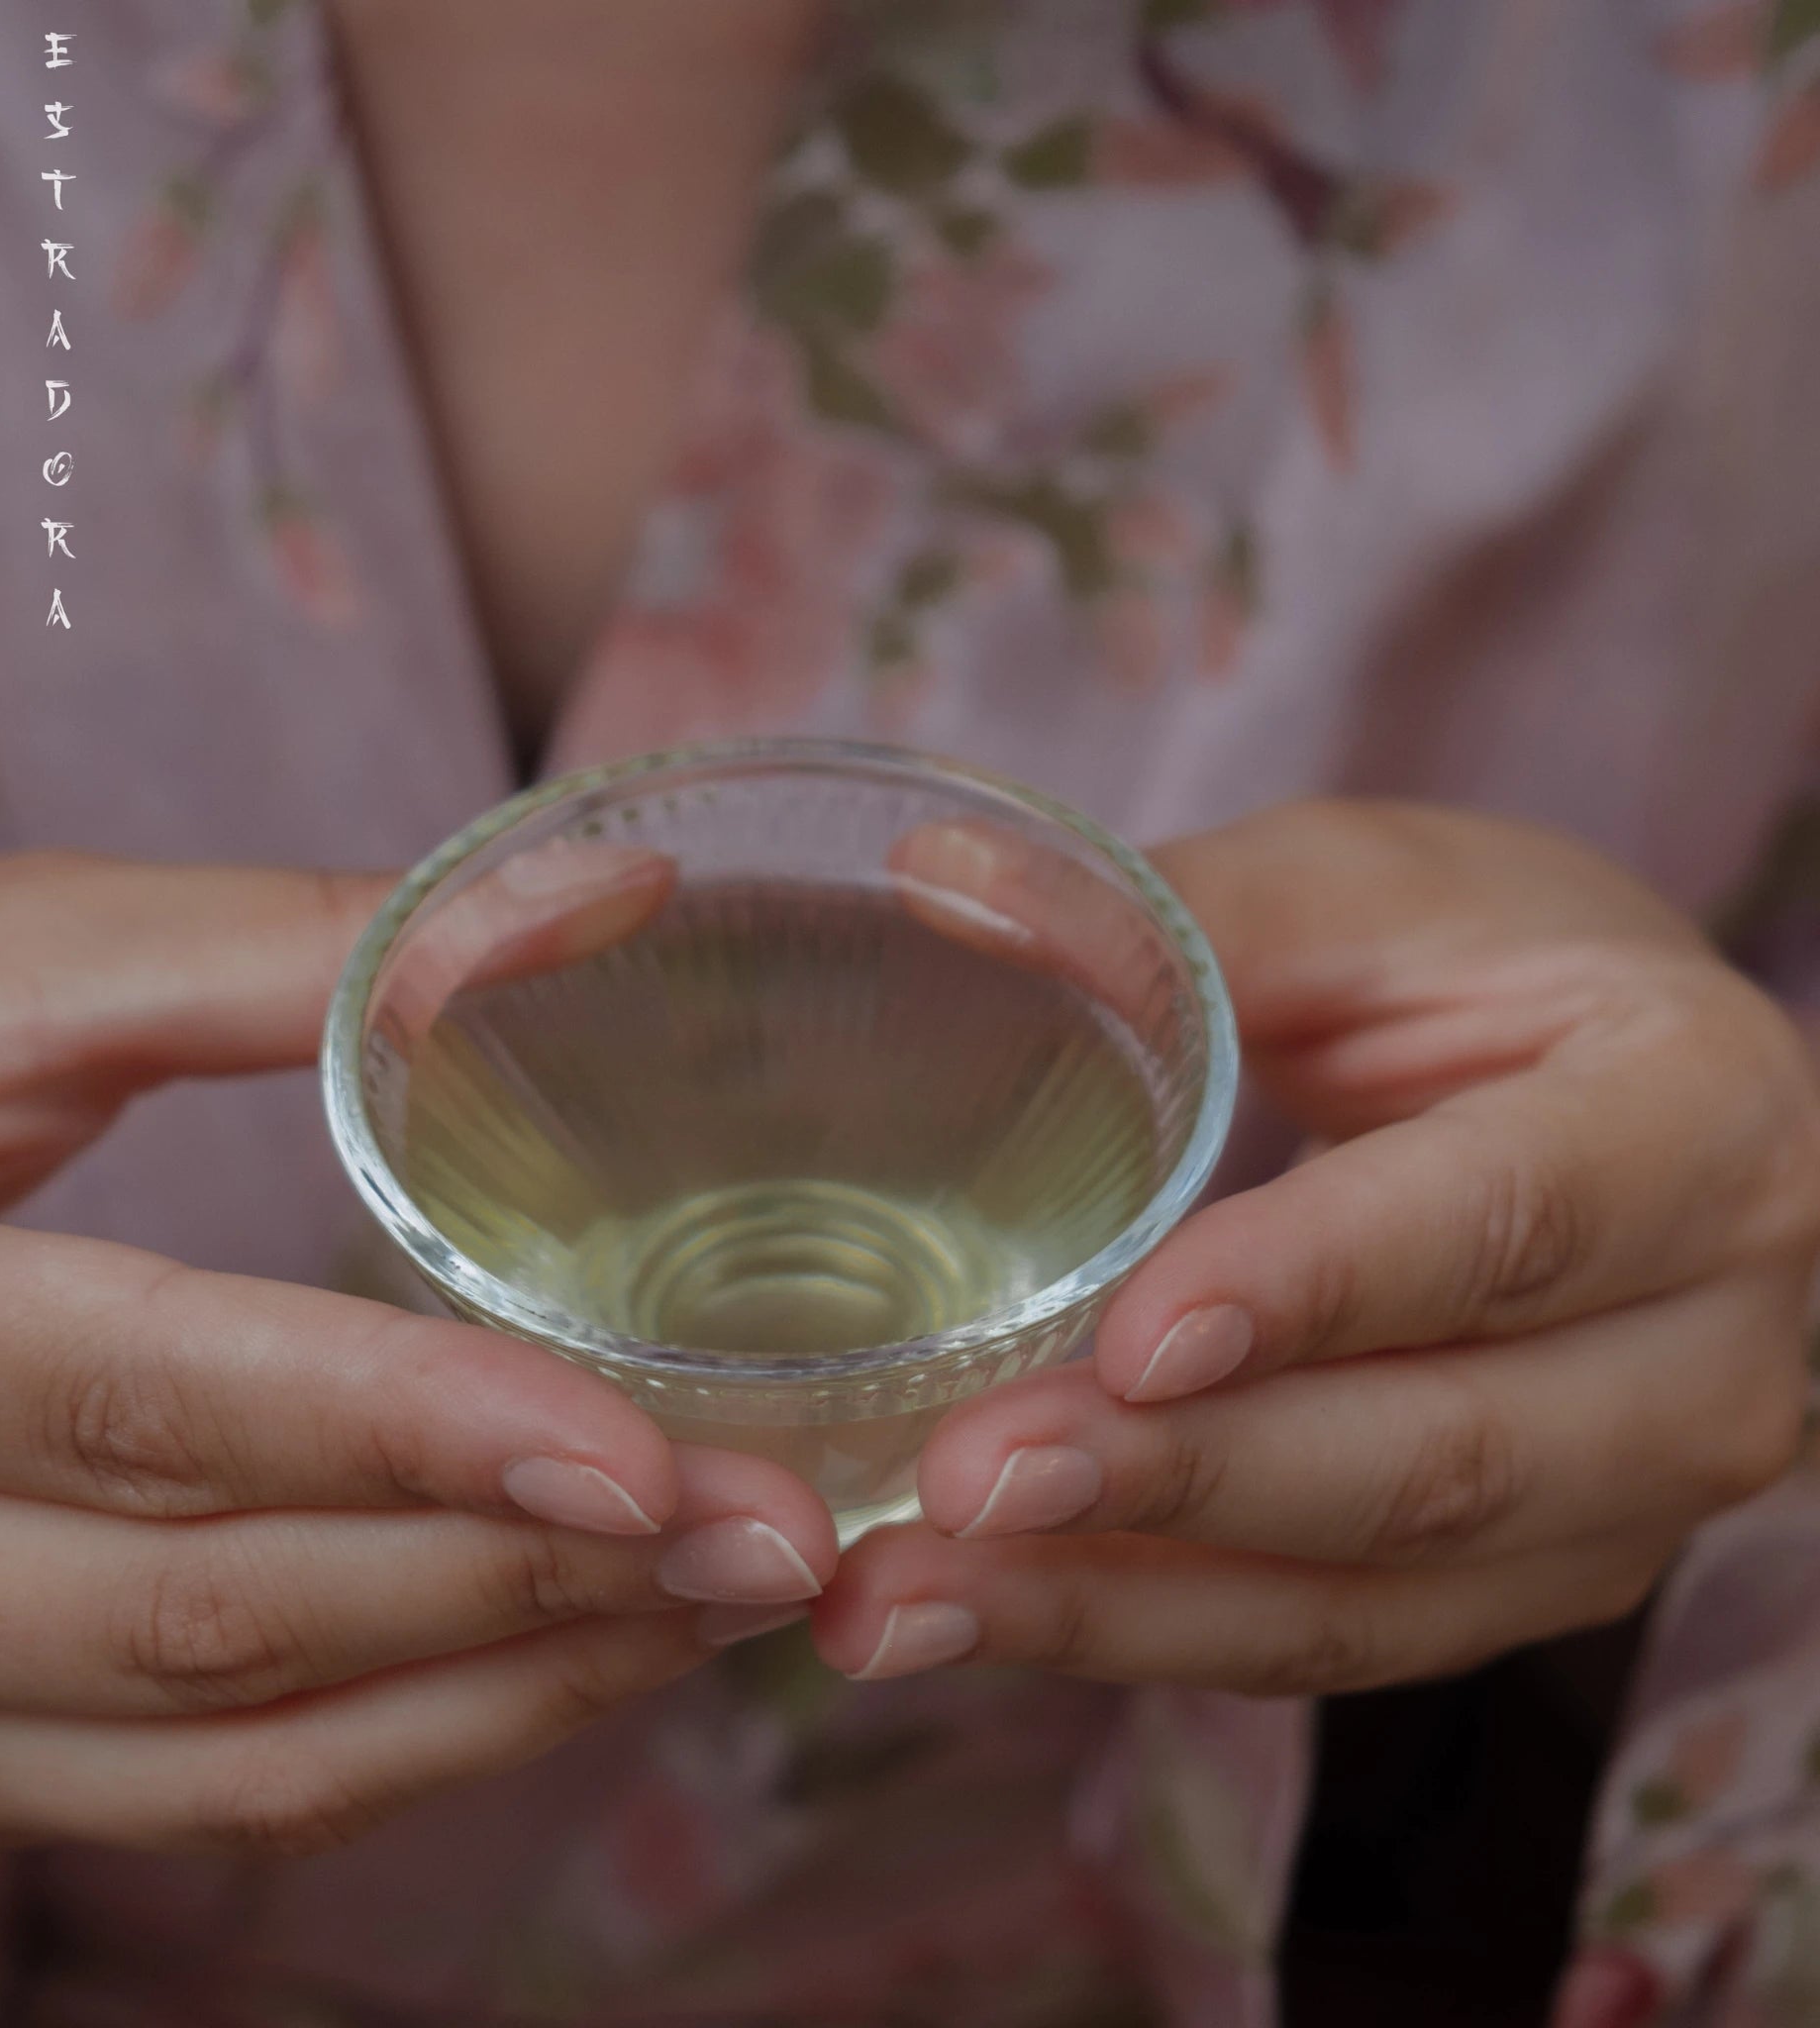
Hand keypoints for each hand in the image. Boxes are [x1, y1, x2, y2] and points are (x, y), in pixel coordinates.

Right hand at [0, 849, 833, 1851]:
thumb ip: (293, 945)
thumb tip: (600, 899)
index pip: (138, 1401)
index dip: (405, 1436)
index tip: (652, 1452)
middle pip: (208, 1611)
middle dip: (517, 1584)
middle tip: (772, 1532)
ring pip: (218, 1749)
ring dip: (498, 1687)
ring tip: (720, 1599)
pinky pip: (186, 1803)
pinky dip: (403, 1746)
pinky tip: (567, 1659)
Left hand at [816, 802, 1819, 1689]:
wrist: (1623, 1104)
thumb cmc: (1490, 970)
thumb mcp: (1365, 891)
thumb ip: (1176, 912)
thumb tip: (933, 881)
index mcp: (1696, 1125)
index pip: (1510, 1220)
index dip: (1320, 1284)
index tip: (1130, 1334)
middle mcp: (1705, 1346)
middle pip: (1443, 1456)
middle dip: (1185, 1481)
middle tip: (964, 1480)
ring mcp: (1626, 1496)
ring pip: (1376, 1601)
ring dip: (1121, 1612)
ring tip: (903, 1601)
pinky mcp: (1530, 1579)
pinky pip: (1331, 1642)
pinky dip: (1144, 1635)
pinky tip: (981, 1613)